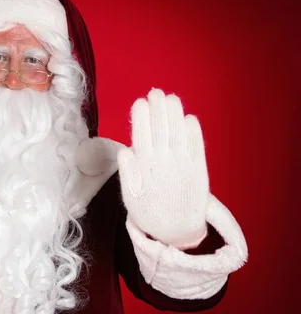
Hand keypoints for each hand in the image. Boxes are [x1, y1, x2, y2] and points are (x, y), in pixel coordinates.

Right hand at [118, 88, 209, 248]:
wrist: (176, 232)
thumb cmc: (148, 210)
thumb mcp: (129, 195)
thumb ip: (128, 172)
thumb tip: (125, 150)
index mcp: (145, 166)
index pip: (141, 133)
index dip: (141, 115)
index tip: (140, 102)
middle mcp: (165, 161)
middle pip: (161, 127)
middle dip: (158, 107)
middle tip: (156, 92)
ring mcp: (184, 164)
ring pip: (179, 132)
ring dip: (175, 113)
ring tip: (171, 99)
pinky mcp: (200, 170)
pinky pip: (198, 146)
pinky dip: (194, 132)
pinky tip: (190, 119)